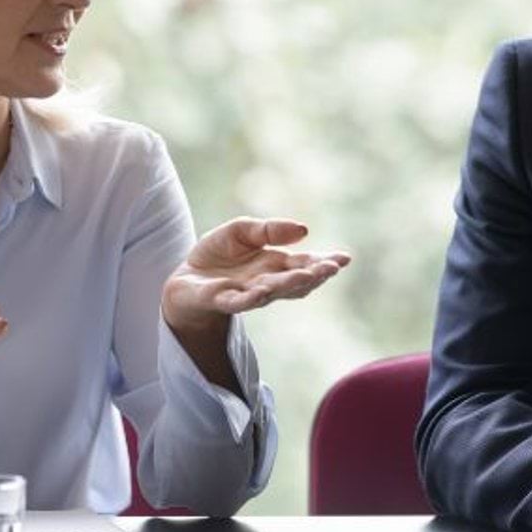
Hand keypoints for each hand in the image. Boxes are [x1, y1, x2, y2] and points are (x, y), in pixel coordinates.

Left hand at [162, 217, 349, 334]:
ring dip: (290, 284)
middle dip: (314, 274)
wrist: (187, 279)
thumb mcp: (242, 231)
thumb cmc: (218, 255)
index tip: (344, 258)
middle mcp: (267, 283)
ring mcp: (247, 294)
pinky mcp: (223, 300)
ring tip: (308, 275)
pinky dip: (251, 297)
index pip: (305, 264)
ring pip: (272, 291)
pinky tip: (263, 290)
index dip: (325, 262)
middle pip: (295, 280)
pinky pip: (239, 301)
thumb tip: (304, 230)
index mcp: (276, 265)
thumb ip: (269, 230)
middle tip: (332, 268)